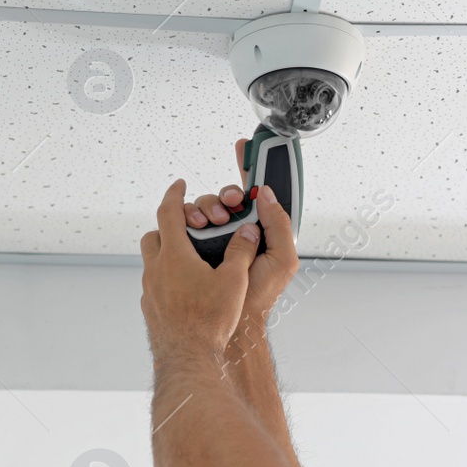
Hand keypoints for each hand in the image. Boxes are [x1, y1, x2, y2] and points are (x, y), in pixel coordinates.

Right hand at [182, 139, 299, 328]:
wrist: (233, 320)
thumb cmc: (260, 294)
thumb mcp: (283, 258)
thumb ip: (279, 224)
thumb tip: (266, 193)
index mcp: (260, 229)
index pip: (255, 192)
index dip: (251, 167)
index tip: (245, 146)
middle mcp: (236, 230)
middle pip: (224, 197)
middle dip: (224, 194)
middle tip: (229, 204)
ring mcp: (213, 239)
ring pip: (203, 207)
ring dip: (205, 207)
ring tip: (210, 222)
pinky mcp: (192, 248)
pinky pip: (183, 223)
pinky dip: (185, 218)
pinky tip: (190, 225)